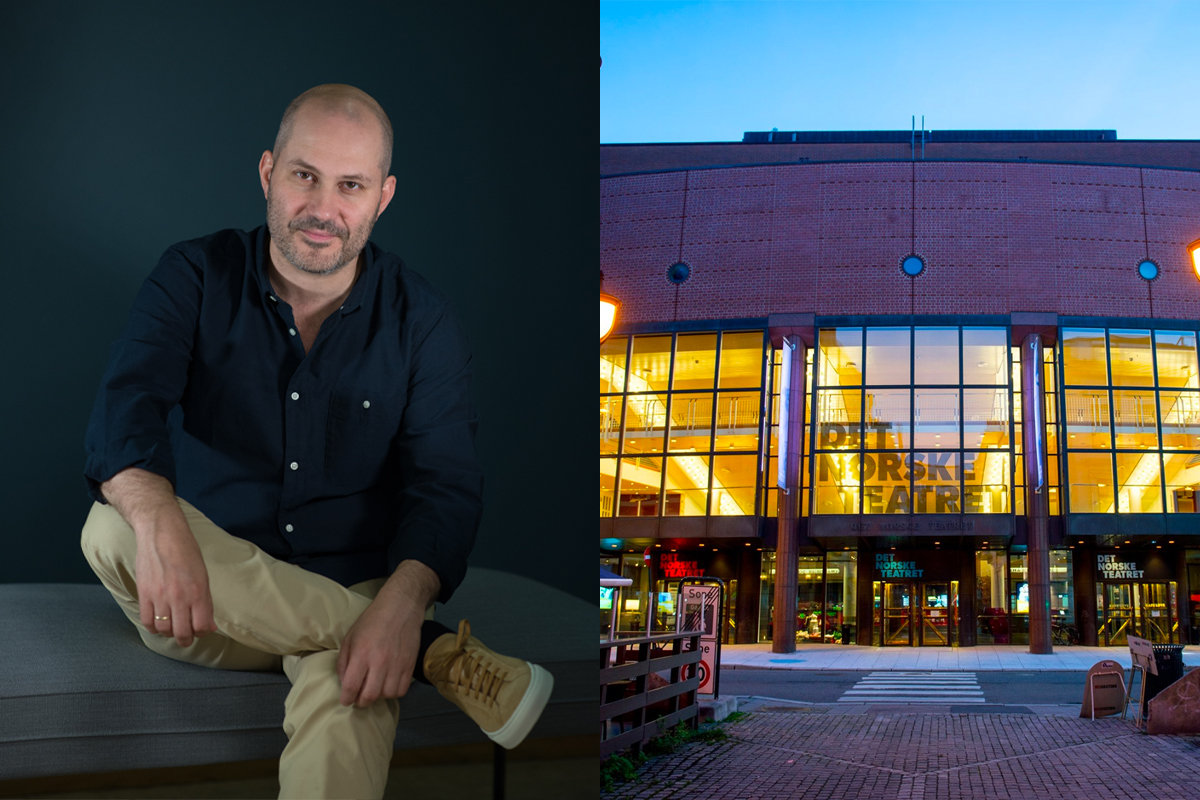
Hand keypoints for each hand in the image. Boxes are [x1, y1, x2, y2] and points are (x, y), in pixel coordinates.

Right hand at [101, 468, 216, 649]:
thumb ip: (205, 602)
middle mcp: (179, 597)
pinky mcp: (144, 593)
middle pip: (182, 633)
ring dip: (169, 633)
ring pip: (164, 629)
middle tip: (187, 637)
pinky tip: (158, 622)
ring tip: (173, 627)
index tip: (201, 630)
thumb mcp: (203, 575)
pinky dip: (153, 627)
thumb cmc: (186, 551)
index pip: (202, 626)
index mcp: (198, 591)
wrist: (161, 533)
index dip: (202, 632)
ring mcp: (160, 596)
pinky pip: (146, 621)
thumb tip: (209, 627)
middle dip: (186, 639)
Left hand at [337, 589, 425, 707]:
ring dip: (379, 696)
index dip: (346, 698)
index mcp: (361, 654)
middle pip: (369, 696)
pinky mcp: (410, 664)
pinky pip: (402, 690)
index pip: (351, 686)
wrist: (400, 608)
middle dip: (361, 702)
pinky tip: (388, 684)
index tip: (346, 700)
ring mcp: (397, 664)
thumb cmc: (371, 621)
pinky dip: (394, 692)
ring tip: (375, 688)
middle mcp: (380, 662)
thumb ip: (344, 662)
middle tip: (359, 698)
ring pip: (387, 695)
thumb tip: (345, 683)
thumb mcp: (350, 637)